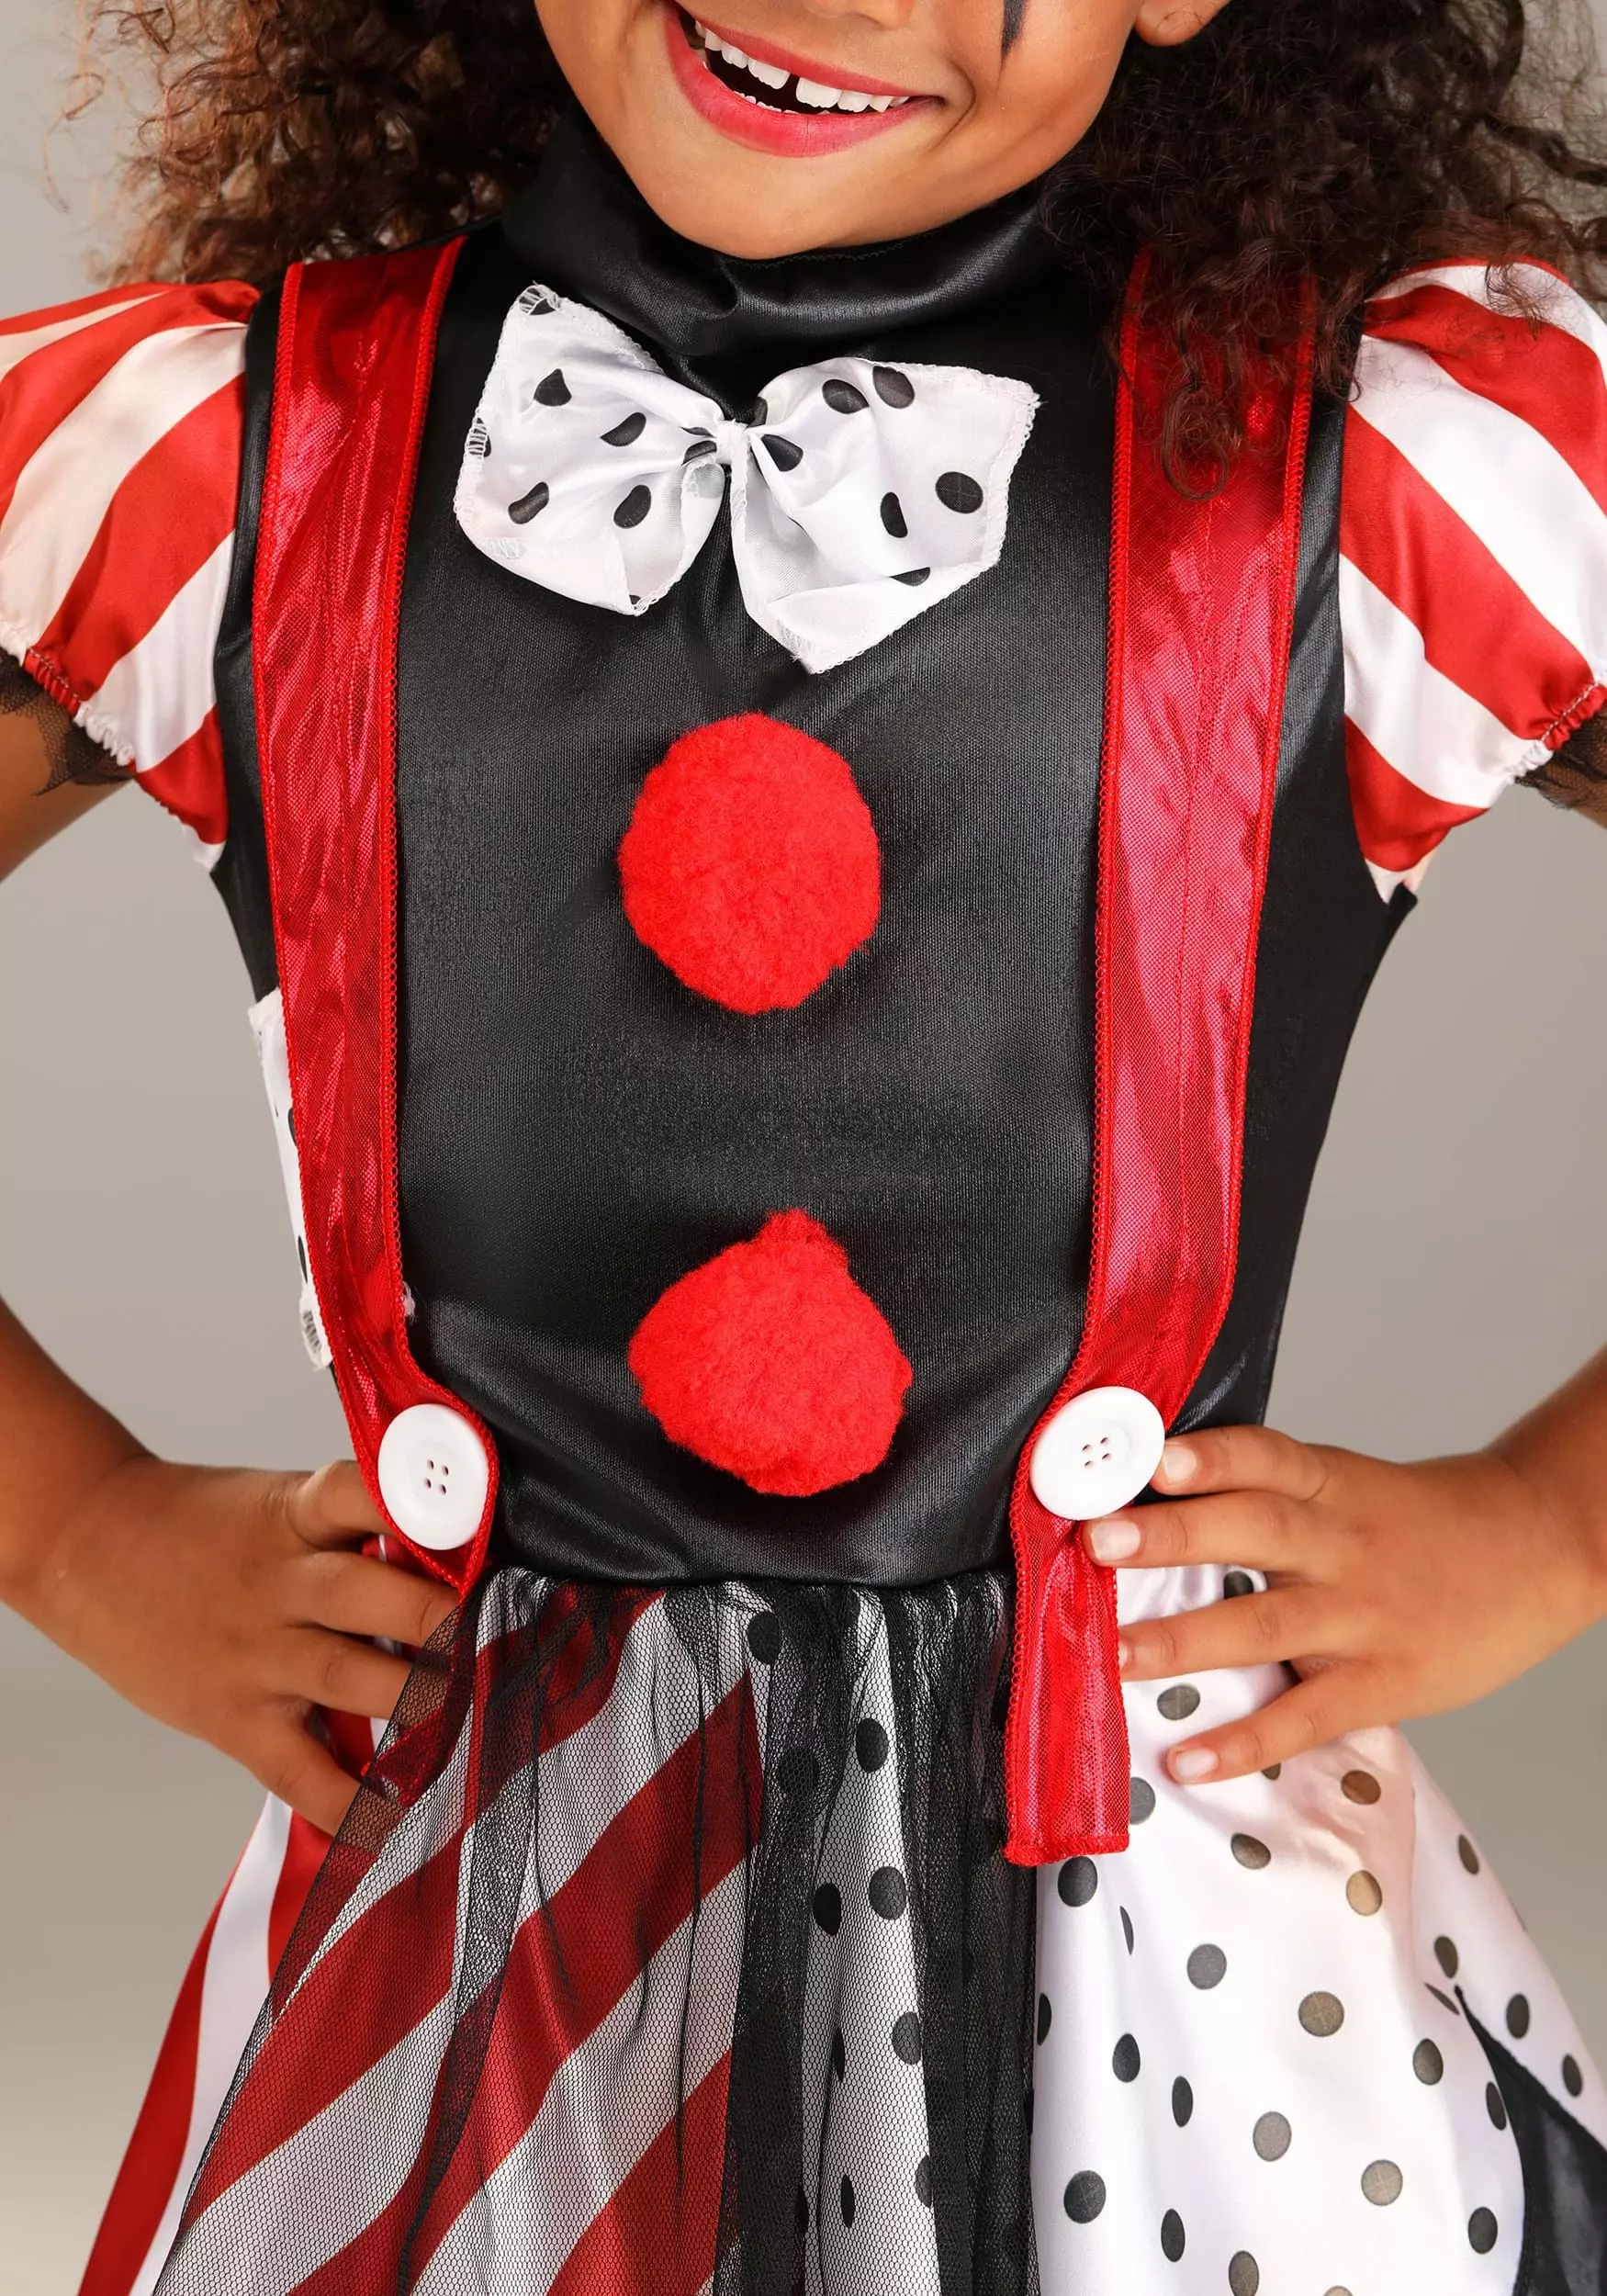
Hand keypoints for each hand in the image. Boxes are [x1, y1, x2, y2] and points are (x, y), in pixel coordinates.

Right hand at [21, 1456, 456, 1833]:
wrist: (90, 1548)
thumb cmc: (202, 1527)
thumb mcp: (278, 1502)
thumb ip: (353, 1527)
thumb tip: (456, 1551)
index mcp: (295, 1514)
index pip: (358, 1493)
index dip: (417, 1505)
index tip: (477, 1522)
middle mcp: (279, 1582)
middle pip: (367, 1594)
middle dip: (439, 1615)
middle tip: (499, 1630)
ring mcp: (256, 1654)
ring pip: (349, 1676)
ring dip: (418, 1697)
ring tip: (475, 1712)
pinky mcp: (234, 1718)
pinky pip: (299, 1771)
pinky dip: (348, 1800)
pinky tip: (394, 1814)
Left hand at [1082, 1425, 1606, 1785]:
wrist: (1535, 1548)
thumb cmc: (1416, 1521)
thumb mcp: (1346, 1484)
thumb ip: (1264, 1491)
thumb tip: (1151, 1498)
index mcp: (1329, 1484)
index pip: (1265, 1458)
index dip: (1210, 1457)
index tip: (1152, 1460)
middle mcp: (1340, 1543)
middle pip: (1253, 1530)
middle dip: (1172, 1535)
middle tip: (1099, 1541)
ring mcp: (1362, 1616)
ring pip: (1265, 1624)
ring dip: (1184, 1640)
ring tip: (1115, 1654)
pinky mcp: (1382, 1683)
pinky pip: (1305, 1715)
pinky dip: (1246, 1740)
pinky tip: (1189, 1759)